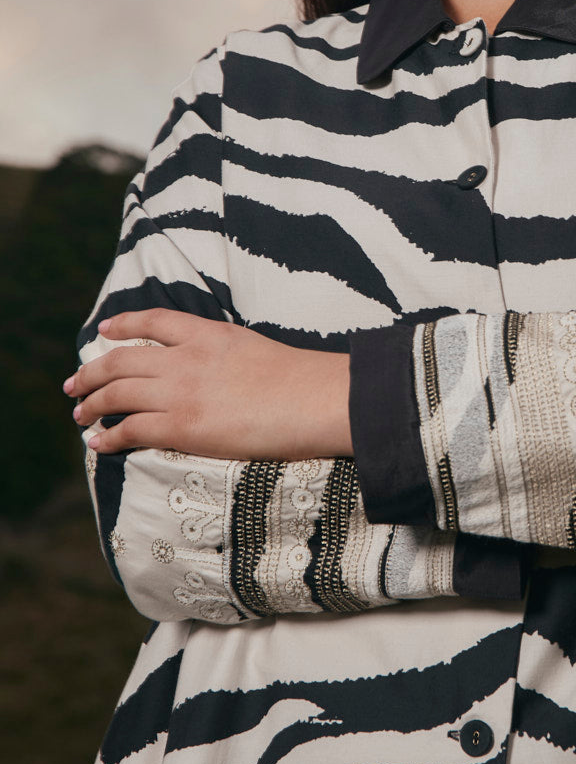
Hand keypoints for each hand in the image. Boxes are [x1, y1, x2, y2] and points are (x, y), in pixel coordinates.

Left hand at [63, 309, 352, 459]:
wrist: (313, 400)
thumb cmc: (300, 380)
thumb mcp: (254, 347)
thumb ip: (224, 351)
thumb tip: (212, 364)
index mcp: (208, 334)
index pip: (154, 321)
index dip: (123, 324)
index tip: (104, 331)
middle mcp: (186, 359)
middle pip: (122, 360)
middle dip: (91, 373)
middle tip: (74, 385)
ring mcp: (181, 393)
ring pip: (118, 394)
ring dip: (92, 405)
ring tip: (80, 414)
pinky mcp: (182, 428)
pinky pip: (130, 429)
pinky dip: (108, 436)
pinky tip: (98, 442)